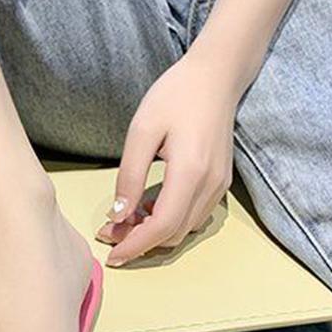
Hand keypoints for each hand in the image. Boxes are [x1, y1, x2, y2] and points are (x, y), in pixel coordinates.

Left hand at [96, 51, 239, 265]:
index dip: (135, 245)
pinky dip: (170, 221)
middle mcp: (210, 185)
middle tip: (110, 231)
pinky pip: (194, 216)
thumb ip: (130, 175)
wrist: (216, 77)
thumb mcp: (142, 130)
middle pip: (173, 234)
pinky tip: (149, 207)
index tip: (112, 255)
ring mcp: (219, 186)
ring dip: (155, 233)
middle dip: (140, 241)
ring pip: (184, 229)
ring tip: (126, 219)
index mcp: (190, 171)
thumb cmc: (176, 95)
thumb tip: (118, 215)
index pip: (162, 226)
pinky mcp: (221, 183)